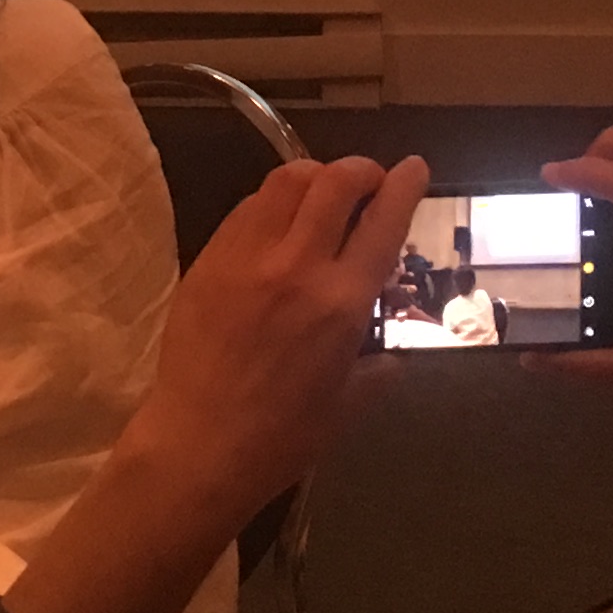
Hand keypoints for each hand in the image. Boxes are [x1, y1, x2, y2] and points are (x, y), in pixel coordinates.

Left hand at [5, 151, 423, 612]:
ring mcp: (247, 256)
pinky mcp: (209, 259)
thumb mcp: (346, 407)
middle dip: (361, 170)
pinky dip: (273, 201)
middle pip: (334, 181)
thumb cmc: (280, 438)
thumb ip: (376, 373)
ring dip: (315, 175)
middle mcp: (297, 265)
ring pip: (286, 181)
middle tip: (369, 180)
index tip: (414, 168)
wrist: (198, 445)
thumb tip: (392, 360)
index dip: (403, 187)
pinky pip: (247, 208)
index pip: (383, 223)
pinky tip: (278, 221)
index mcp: (340, 303)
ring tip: (324, 191)